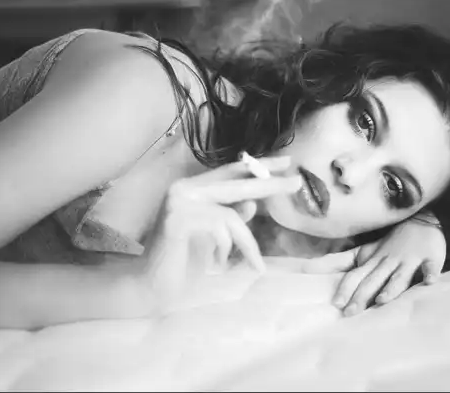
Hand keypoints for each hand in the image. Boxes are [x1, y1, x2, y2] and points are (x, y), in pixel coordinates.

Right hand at [142, 156, 301, 308]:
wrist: (152, 287)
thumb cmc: (185, 264)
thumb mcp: (217, 240)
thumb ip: (231, 218)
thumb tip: (251, 204)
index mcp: (192, 190)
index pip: (230, 171)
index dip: (259, 166)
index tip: (286, 162)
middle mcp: (183, 189)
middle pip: (236, 182)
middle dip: (270, 184)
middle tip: (297, 183)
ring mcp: (178, 201)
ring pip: (231, 214)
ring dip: (247, 244)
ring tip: (252, 265)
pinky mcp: (177, 219)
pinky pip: (220, 228)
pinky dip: (226, 250)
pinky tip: (216, 264)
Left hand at [331, 218, 445, 315]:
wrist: (421, 221)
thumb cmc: (389, 243)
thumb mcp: (364, 251)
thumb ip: (341, 260)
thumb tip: (310, 267)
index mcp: (371, 261)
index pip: (355, 275)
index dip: (345, 288)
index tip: (336, 303)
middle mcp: (387, 261)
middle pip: (373, 280)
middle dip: (361, 296)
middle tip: (350, 312)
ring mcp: (409, 260)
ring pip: (399, 276)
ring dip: (391, 287)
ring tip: (382, 300)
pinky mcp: (430, 258)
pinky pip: (431, 266)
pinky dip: (431, 273)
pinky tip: (430, 281)